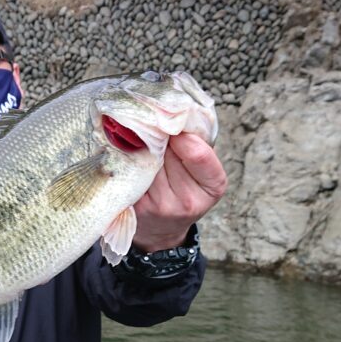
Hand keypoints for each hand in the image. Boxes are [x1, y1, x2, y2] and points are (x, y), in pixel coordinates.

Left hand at [131, 133, 227, 251]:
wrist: (162, 229)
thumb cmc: (184, 190)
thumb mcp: (202, 172)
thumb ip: (196, 145)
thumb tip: (170, 112)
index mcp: (212, 187)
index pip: (197, 152)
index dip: (182, 133)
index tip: (174, 126)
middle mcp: (187, 201)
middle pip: (167, 152)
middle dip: (159, 136)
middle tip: (154, 129)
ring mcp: (159, 206)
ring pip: (146, 158)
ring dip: (141, 145)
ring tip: (143, 145)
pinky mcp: (136, 207)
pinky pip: (130, 170)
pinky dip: (128, 158)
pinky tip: (130, 158)